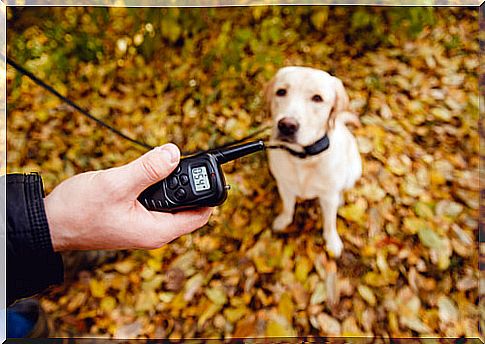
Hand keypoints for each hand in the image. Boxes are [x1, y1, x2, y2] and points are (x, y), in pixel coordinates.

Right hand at [44, 144, 211, 250]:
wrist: (49, 223)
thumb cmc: (78, 211)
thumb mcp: (117, 185)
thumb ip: (148, 169)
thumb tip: (174, 153)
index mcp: (157, 230)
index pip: (201, 215)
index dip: (210, 192)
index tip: (208, 169)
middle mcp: (154, 232)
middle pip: (189, 206)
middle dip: (187, 182)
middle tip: (176, 160)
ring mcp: (144, 226)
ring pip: (171, 201)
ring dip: (169, 181)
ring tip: (158, 163)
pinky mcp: (134, 217)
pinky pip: (156, 200)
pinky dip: (155, 184)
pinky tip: (143, 172)